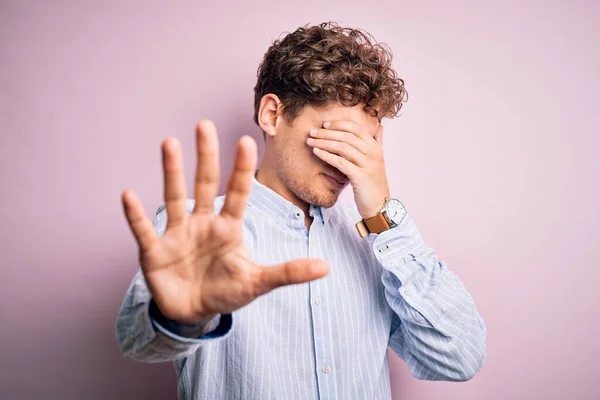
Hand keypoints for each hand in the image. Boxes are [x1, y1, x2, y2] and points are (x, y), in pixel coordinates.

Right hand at [122, 120, 328, 324]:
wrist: (194, 312)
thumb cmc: (226, 290)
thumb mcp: (258, 282)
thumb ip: (288, 273)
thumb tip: (327, 268)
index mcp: (228, 227)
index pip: (238, 193)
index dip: (241, 170)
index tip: (247, 140)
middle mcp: (202, 223)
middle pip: (204, 185)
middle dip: (206, 157)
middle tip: (205, 124)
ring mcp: (177, 234)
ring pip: (174, 197)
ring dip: (171, 172)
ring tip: (170, 142)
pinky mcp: (154, 251)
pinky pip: (144, 230)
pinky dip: (136, 215)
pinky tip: (128, 195)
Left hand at [306, 120, 390, 218]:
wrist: (380, 206)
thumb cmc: (374, 183)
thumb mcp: (378, 161)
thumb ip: (378, 143)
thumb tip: (380, 126)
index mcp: (376, 148)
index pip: (356, 128)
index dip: (339, 124)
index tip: (324, 124)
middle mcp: (373, 153)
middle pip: (346, 136)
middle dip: (327, 132)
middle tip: (312, 131)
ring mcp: (368, 165)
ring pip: (342, 147)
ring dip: (323, 142)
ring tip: (310, 141)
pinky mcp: (361, 177)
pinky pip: (340, 162)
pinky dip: (326, 155)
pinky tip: (316, 152)